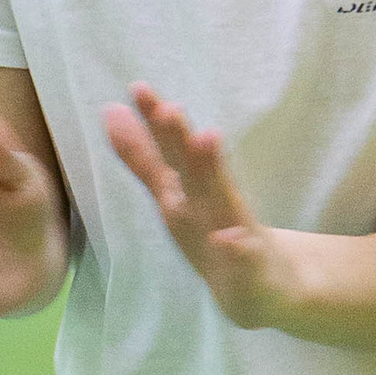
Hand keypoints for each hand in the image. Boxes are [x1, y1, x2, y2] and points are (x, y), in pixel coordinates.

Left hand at [101, 84, 293, 331]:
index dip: (154, 123)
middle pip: (194, 169)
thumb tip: (110, 111)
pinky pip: (243, 260)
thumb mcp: (175, 192)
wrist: (265, 285)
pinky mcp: (252, 269)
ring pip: (222, 203)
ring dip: (213, 175)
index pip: (169, 151)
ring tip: (206, 140)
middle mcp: (213, 203)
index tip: (138, 89)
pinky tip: (227, 239)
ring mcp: (236, 234)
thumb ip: (143, 157)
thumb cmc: (214, 229)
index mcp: (189, 189)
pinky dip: (236, 249)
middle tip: (168, 109)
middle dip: (181, 141)